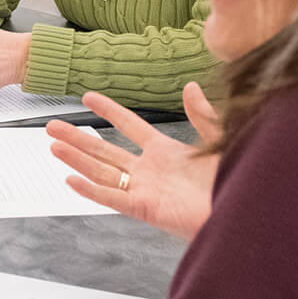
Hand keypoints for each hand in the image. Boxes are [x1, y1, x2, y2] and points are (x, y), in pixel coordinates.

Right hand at [46, 83, 221, 241]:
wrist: (245, 210)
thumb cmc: (236, 180)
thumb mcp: (219, 139)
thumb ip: (202, 114)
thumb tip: (189, 88)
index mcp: (165, 152)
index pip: (129, 126)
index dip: (108, 110)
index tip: (88, 97)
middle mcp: (150, 170)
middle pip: (104, 150)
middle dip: (77, 138)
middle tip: (52, 126)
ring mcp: (145, 190)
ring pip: (102, 172)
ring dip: (76, 160)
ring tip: (54, 147)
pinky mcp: (146, 208)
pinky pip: (113, 198)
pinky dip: (91, 190)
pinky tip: (72, 179)